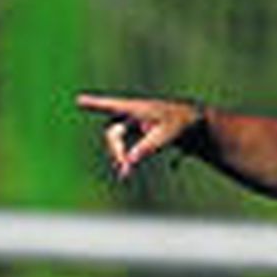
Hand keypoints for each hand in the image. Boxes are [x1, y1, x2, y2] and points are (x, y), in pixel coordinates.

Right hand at [75, 93, 202, 179]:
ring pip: (119, 139)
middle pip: (113, 132)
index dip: (94, 105)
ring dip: (119, 155)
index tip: (79, 101)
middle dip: (115, 150)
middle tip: (123, 170)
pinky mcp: (141, 132)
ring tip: (124, 175)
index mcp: (137, 108)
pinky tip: (129, 171)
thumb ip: (146, 147)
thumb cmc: (181, 123)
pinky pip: (129, 146)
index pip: (111, 106)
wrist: (196, 120)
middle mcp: (133, 114)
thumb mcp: (166, 136)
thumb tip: (129, 162)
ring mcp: (136, 123)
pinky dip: (129, 159)